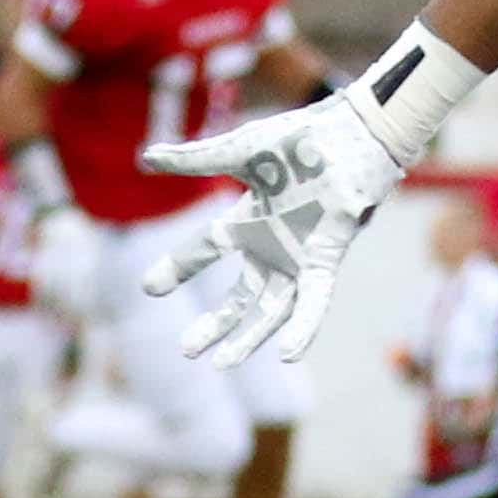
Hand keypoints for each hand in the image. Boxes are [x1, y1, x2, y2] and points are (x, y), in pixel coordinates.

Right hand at [143, 42, 468, 364]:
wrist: (351, 133)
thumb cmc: (301, 138)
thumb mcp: (239, 151)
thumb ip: (194, 160)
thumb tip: (146, 158)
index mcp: (251, 217)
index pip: (207, 249)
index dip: (180, 267)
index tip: (150, 288)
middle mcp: (275, 243)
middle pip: (240, 295)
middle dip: (215, 324)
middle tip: (187, 349)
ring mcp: (300, 254)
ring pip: (273, 309)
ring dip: (249, 338)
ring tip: (221, 364)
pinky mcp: (325, 258)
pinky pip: (315, 301)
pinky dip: (303, 327)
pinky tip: (288, 354)